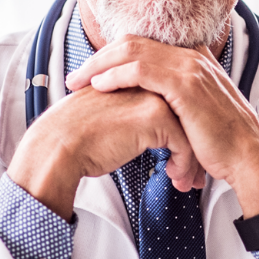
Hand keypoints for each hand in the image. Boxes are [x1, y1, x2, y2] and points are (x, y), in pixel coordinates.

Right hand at [7, 87, 200, 221]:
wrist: (61, 144)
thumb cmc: (79, 136)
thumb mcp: (109, 113)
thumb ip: (130, 110)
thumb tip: (143, 128)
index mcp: (137, 78)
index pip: (175, 101)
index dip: (184, 129)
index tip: (186, 154)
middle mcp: (149, 82)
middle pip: (187, 114)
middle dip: (196, 145)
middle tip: (197, 172)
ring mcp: (154, 96)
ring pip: (190, 129)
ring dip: (193, 159)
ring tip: (187, 181)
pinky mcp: (155, 117)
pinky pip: (184, 144)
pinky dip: (184, 164)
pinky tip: (175, 178)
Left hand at [65, 35, 258, 219]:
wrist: (248, 158)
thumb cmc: (223, 144)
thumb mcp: (196, 115)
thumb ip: (175, 104)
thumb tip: (151, 111)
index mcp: (194, 60)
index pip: (144, 45)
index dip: (114, 55)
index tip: (92, 72)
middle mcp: (192, 57)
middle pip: (133, 42)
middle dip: (99, 58)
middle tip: (76, 76)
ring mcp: (190, 68)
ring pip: (132, 51)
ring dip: (99, 65)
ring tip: (79, 81)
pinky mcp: (185, 85)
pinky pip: (140, 69)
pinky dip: (116, 74)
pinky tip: (99, 85)